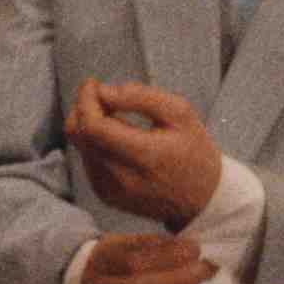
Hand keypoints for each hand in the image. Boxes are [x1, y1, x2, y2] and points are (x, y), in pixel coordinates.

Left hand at [65, 77, 223, 226]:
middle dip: (86, 108)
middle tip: (107, 100)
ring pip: (80, 146)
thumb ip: (143, 97)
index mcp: (145, 156)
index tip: (93, 84)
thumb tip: (104, 91)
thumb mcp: (182, 115)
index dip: (86, 100)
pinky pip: (86, 160)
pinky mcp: (105, 195)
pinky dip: (95, 145)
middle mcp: (122, 177)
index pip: (93, 126)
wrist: (204, 199)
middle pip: (79, 133)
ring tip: (119, 123)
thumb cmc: (195, 153)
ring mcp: (110, 189)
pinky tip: (119, 143)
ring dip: (91, 126)